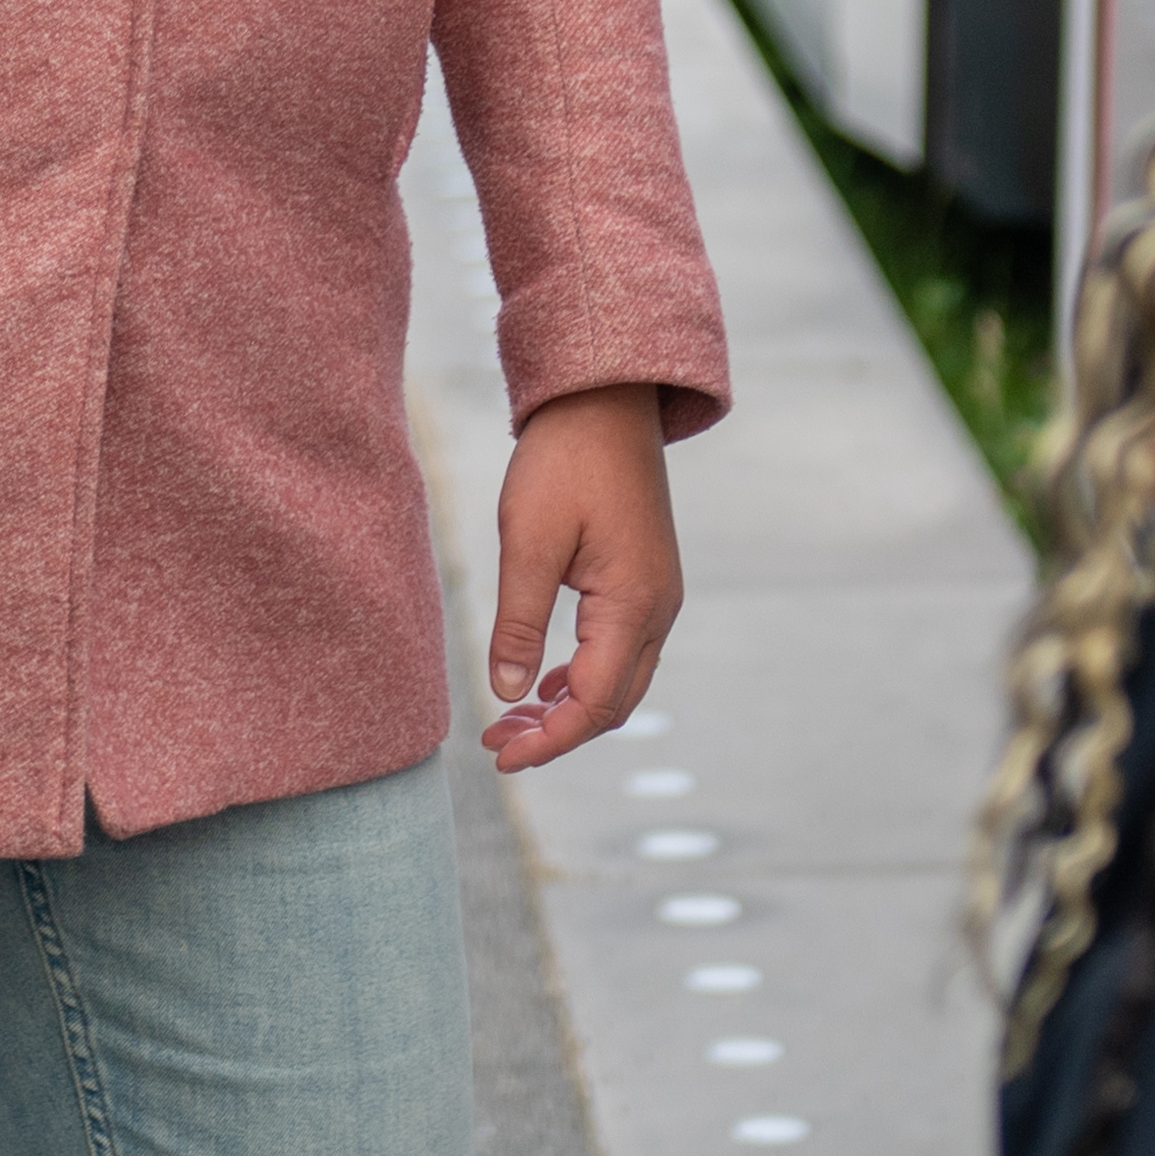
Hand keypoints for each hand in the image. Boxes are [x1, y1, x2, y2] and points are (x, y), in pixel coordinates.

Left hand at [480, 383, 683, 771]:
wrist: (605, 400)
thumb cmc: (564, 461)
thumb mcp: (528, 541)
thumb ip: (520, 623)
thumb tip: (508, 695)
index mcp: (634, 604)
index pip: (594, 704)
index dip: (548, 740)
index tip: (499, 755)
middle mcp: (658, 609)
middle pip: (614, 703)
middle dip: (556, 733)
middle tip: (496, 742)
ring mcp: (658, 595)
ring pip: (619, 680)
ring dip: (568, 707)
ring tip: (510, 719)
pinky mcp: (646, 581)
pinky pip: (621, 650)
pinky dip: (583, 676)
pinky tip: (543, 680)